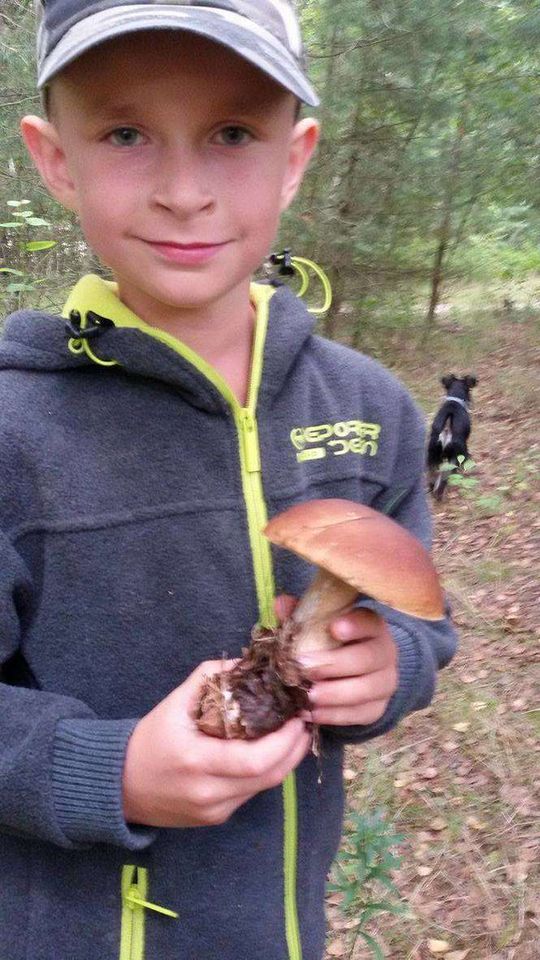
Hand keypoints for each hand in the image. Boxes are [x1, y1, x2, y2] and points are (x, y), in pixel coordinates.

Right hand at [122, 659, 310, 828]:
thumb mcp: (175, 702)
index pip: (256, 760)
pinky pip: (250, 794)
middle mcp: (208, 793)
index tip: (297, 717)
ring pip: (264, 788)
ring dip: (285, 762)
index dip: (285, 741)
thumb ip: (211, 676)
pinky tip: (271, 752)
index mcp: (197, 762)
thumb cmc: (149, 739)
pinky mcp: (216, 818)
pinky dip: (265, 773)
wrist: (119, 785)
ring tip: (294, 734)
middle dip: (294, 749)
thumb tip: (246, 661)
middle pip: (269, 778)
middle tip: (304, 722)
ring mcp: (213, 811)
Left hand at [276, 596, 397, 726]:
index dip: (355, 625)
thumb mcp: (318, 626)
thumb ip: (301, 615)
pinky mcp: (378, 708)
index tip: (334, 628)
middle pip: (366, 659)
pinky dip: (334, 715)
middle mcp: (385, 653)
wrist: (355, 675)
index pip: (370, 622)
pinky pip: (359, 714)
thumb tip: (281, 603)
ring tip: (307, 696)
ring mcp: (385, 683)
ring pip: (364, 690)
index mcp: (372, 627)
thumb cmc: (331, 644)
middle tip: (304, 669)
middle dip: (333, 664)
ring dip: (333, 694)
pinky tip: (312, 714)